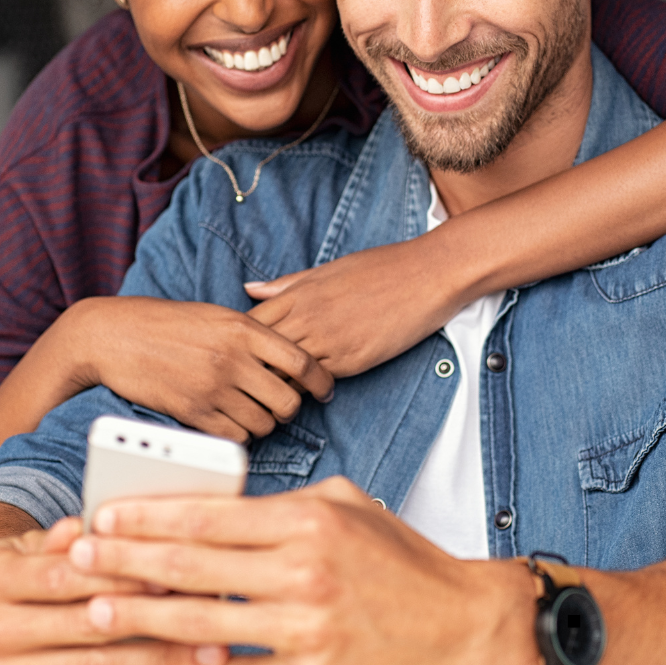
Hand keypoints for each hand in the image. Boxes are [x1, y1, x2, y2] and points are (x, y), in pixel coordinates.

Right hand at [0, 514, 228, 664]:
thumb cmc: (5, 584)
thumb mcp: (20, 550)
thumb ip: (59, 540)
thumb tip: (91, 525)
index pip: (64, 576)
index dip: (119, 575)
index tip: (171, 573)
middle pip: (84, 628)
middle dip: (152, 621)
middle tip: (207, 615)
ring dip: (156, 664)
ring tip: (207, 655)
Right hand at [33, 296, 334, 441]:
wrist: (114, 336)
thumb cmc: (166, 323)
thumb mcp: (216, 315)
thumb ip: (252, 334)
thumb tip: (289, 358)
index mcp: (243, 329)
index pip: (303, 361)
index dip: (321, 381)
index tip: (324, 390)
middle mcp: (233, 359)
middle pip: (288, 400)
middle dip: (289, 407)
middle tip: (278, 404)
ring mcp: (212, 388)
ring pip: (264, 424)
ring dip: (263, 423)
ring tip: (251, 412)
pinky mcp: (192, 412)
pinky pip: (234, 437)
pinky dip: (238, 434)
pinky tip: (229, 422)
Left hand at [67, 476, 544, 664]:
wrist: (469, 635)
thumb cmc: (406, 567)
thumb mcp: (350, 509)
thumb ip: (282, 505)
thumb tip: (213, 507)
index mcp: (311, 521)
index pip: (209, 516)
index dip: (147, 517)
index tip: (104, 517)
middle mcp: (306, 574)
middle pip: (192, 569)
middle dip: (125, 563)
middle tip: (78, 558)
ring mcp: (309, 635)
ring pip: (202, 627)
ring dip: (142, 619)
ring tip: (100, 610)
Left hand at [244, 239, 473, 377]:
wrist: (428, 275)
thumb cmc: (381, 267)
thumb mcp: (328, 270)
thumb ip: (287, 284)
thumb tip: (250, 289)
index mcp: (299, 293)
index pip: (250, 324)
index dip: (240, 343)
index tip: (237, 355)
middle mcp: (308, 317)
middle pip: (259, 353)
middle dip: (249, 370)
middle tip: (244, 385)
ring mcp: (328, 340)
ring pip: (283, 373)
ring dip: (275, 385)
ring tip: (269, 397)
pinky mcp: (351, 360)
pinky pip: (315, 382)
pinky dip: (305, 390)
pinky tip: (304, 394)